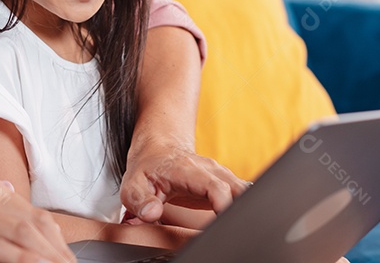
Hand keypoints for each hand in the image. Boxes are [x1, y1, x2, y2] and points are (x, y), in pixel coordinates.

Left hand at [119, 138, 248, 223]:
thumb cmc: (147, 167)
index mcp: (189, 170)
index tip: (222, 221)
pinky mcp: (224, 184)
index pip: (216, 186)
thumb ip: (140, 200)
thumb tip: (152, 213)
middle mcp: (210, 170)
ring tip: (236, 230)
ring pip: (245, 191)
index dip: (224, 205)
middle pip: (238, 189)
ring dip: (244, 209)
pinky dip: (243, 208)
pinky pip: (243, 195)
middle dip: (241, 210)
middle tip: (233, 231)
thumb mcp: (133, 184)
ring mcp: (220, 175)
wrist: (158, 149)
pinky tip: (236, 223)